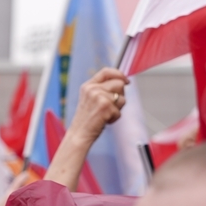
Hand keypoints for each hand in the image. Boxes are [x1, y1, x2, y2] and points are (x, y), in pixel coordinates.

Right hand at [44, 68, 127, 190]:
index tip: (126, 80)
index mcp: (88, 86)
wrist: (79, 134)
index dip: (119, 74)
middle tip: (110, 106)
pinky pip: (119, 110)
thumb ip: (102, 89)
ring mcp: (99, 97)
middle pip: (119, 83)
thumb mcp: (91, 99)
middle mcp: (92, 89)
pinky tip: (104, 120)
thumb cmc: (86, 119)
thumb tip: (123, 82)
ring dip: (118, 108)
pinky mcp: (105, 106)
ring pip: (122, 97)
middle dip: (120, 95)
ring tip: (105, 114)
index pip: (106, 71)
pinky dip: (115, 117)